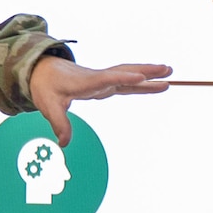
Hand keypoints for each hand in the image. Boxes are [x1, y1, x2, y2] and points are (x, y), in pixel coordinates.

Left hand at [29, 57, 171, 145]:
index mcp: (86, 82)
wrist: (43, 71)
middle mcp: (98, 78)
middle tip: (168, 69)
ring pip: (129, 74)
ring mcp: (103, 79)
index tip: (141, 76)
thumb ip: (59, 124)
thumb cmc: (46, 87)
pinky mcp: (104, 82)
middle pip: (126, 72)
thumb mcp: (49, 106)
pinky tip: (152, 82)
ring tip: (170, 71)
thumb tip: (64, 143)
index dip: (124, 78)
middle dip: (147, 70)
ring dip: (149, 73)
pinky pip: (126, 80)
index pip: (108, 78)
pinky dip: (140, 80)